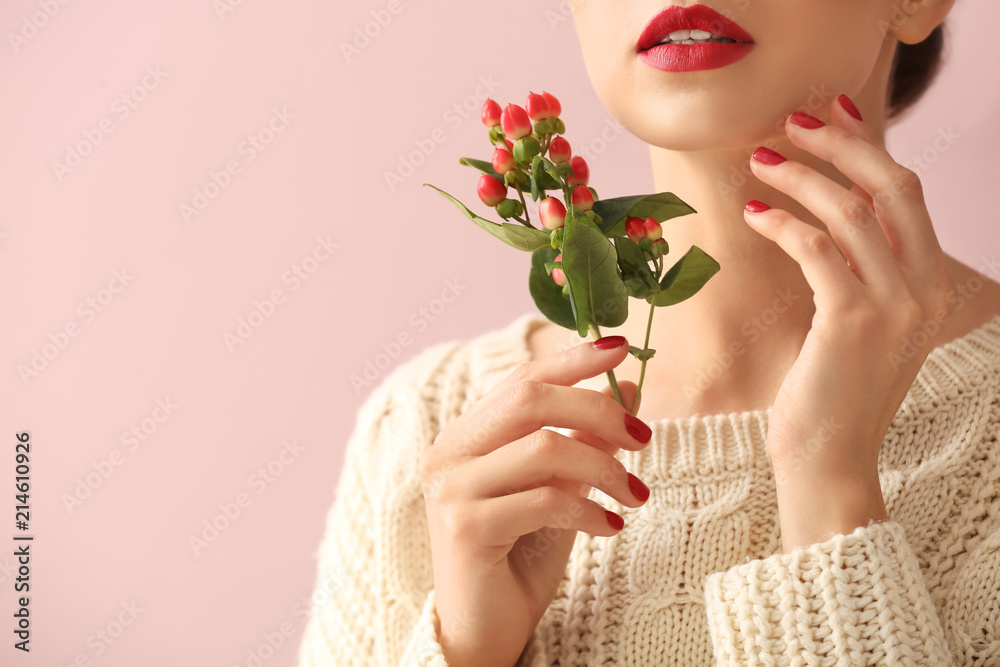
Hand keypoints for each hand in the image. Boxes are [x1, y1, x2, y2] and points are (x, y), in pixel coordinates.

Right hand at [418, 335, 651, 666]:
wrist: (484, 629)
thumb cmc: (520, 556)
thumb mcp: (561, 488)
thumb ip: (584, 440)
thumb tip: (628, 388)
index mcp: (467, 435)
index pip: (521, 378)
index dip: (572, 358)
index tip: (620, 348)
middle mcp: (450, 453)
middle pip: (530, 399)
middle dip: (597, 409)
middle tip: (644, 436)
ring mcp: (452, 489)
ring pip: (544, 448)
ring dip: (604, 467)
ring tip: (634, 494)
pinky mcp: (465, 528)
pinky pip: (543, 500)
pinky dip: (588, 509)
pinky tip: (610, 527)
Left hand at [742, 94, 958, 552]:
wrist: (829, 461)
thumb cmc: (831, 395)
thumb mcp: (862, 327)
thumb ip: (861, 275)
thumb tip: (830, 222)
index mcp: (930, 285)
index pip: (907, 194)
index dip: (868, 147)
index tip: (829, 114)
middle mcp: (923, 289)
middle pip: (891, 186)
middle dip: (840, 143)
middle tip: (791, 121)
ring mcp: (893, 305)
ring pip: (851, 210)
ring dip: (799, 177)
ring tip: (756, 161)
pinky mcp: (851, 321)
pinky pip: (817, 248)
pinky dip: (782, 222)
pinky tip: (753, 214)